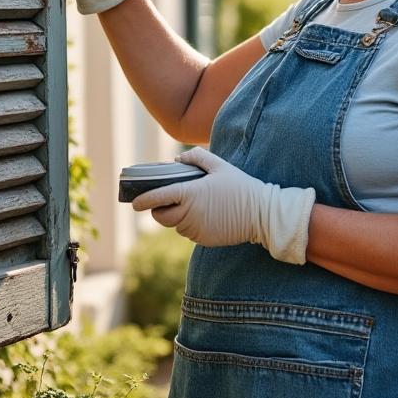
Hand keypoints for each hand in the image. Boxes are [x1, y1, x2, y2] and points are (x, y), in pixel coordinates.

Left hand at [133, 147, 316, 264]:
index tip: (135, 202)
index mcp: (190, 194)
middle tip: (166, 200)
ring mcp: (196, 230)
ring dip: (175, 217)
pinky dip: (189, 224)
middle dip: (159, 209)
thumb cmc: (241, 187)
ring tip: (189, 204)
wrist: (262, 215)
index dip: (143, 200)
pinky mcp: (203, 240)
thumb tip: (178, 158)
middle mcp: (189, 214)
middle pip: (161, 216)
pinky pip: (188, 232)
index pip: (158, 198)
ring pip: (175, 225)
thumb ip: (197, 157)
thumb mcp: (220, 166)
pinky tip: (203, 215)